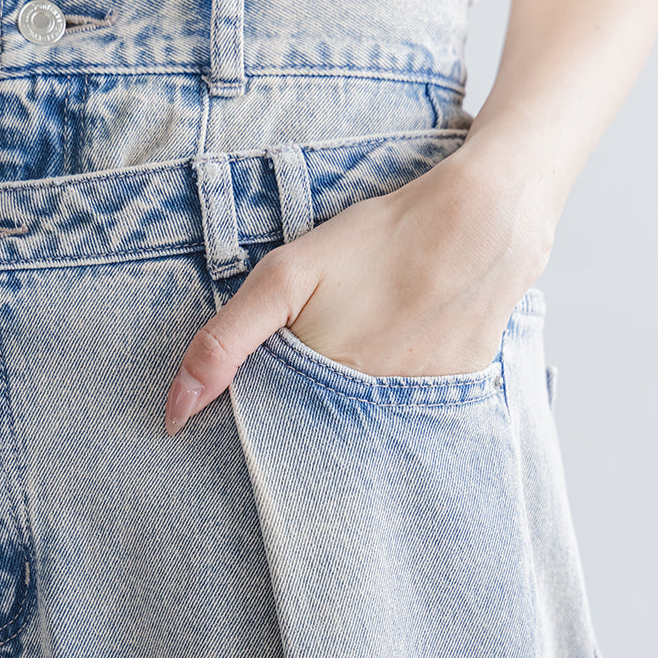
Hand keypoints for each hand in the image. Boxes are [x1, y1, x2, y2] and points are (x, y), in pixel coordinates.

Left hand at [164, 140, 554, 434]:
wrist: (482, 223)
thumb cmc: (377, 242)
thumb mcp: (284, 278)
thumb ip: (224, 343)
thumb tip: (175, 411)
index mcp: (321, 393)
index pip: (274, 434)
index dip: (264, 412)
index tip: (264, 388)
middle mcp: (369, 417)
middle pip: (321, 434)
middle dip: (310, 407)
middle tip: (333, 345)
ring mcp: (416, 412)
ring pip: (367, 427)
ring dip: (357, 401)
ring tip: (372, 339)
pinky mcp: (455, 400)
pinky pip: (415, 415)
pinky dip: (403, 389)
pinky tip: (409, 343)